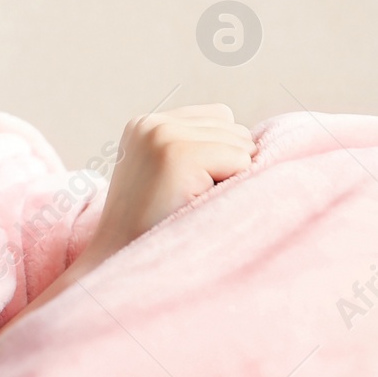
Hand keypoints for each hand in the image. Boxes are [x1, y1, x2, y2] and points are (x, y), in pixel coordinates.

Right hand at [84, 103, 253, 263]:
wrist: (120, 259)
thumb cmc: (153, 224)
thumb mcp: (165, 173)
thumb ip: (197, 145)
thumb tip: (257, 142)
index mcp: (146, 124)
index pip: (221, 117)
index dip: (218, 156)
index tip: (184, 185)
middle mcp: (152, 123)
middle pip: (235, 129)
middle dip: (224, 166)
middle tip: (185, 197)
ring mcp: (163, 136)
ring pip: (242, 144)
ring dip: (227, 178)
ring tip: (189, 200)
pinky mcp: (178, 154)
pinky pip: (242, 161)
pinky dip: (229, 187)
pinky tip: (193, 203)